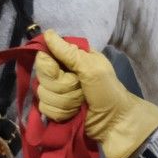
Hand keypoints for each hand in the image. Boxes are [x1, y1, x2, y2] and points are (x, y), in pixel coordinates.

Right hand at [32, 30, 157, 157]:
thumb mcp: (91, 67)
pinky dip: (62, 112)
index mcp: (71, 59)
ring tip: (80, 103)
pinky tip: (74, 113)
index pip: (45, 56)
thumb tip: (47, 33)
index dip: (51, 66)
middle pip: (42, 77)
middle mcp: (61, 73)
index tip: (63, 71)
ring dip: (65, 101)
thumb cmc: (108, 91)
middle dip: (62, 86)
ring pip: (43, 94)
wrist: (115, 124)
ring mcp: (57, 93)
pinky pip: (45, 109)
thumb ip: (68, 53)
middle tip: (80, 89)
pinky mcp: (55, 111)